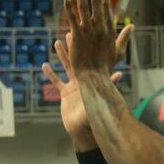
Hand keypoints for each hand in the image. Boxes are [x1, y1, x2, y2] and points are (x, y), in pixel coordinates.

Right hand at [42, 27, 129, 147]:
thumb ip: (108, 87)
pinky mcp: (65, 95)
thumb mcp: (102, 100)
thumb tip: (119, 75)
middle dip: (74, 46)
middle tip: (70, 32)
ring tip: (56, 42)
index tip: (86, 34)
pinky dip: (50, 74)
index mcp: (92, 80)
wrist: (84, 131)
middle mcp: (84, 81)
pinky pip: (56, 82)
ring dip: (61, 55)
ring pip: (66, 67)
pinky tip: (44, 65)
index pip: (91, 60)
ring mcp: (74, 86)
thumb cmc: (96, 118)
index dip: (89, 47)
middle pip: (78, 59)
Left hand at [65, 0, 126, 77]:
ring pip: (85, 7)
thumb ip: (124, 37)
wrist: (94, 77)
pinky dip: (69, 6)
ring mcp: (88, 31)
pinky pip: (72, 18)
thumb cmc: (105, 66)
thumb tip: (132, 26)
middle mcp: (99, 27)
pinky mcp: (77, 36)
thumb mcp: (118, 51)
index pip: (106, 7)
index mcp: (108, 29)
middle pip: (97, 3)